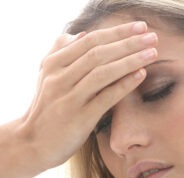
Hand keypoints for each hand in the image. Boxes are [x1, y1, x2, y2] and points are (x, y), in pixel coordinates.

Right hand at [20, 21, 158, 169]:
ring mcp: (68, 99)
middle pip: (97, 53)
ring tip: (152, 53)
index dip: (116, 32)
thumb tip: (82, 34)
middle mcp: (59, 78)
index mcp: (53, 65)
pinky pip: (104, 98)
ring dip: (130, 60)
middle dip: (128, 42)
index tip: (139, 27)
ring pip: (101, 73)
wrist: (31, 143)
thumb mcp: (45, 77)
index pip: (89, 41)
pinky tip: (141, 75)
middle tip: (152, 36)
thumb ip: (60, 52)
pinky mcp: (78, 119)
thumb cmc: (45, 109)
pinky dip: (123, 85)